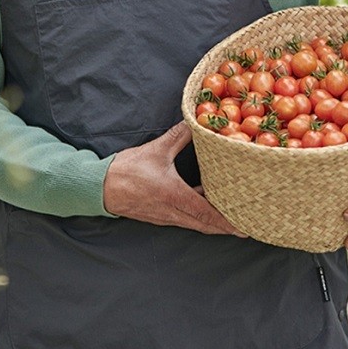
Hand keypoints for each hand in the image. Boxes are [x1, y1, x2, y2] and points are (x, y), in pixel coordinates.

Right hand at [104, 121, 245, 236]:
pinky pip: (185, 218)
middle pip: (205, 224)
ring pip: (195, 223)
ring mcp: (165, 216)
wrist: (100, 187)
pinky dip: (198, 214)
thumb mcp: (156, 149)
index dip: (227, 220)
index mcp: (174, 196)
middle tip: (247, 225)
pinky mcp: (159, 215)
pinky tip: (204, 200)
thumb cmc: (127, 170)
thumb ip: (179, 136)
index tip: (243, 225)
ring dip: (213, 222)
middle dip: (227, 226)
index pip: (206, 213)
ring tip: (231, 217)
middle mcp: (172, 211)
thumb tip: (195, 122)